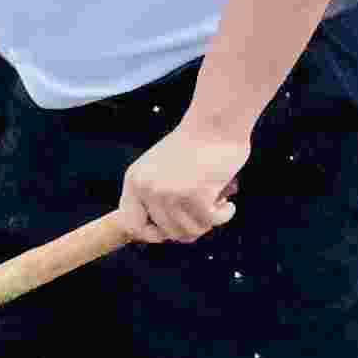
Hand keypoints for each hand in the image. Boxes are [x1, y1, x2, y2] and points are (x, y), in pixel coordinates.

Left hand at [119, 116, 247, 243]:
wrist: (214, 123)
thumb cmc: (194, 145)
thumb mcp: (159, 168)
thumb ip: (156, 195)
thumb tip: (165, 233)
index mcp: (134, 181)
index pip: (131, 223)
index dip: (151, 233)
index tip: (171, 229)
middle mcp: (147, 189)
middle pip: (167, 233)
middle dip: (190, 227)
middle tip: (204, 212)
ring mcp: (169, 193)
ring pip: (190, 231)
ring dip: (208, 221)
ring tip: (216, 201)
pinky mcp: (194, 195)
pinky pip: (211, 222)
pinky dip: (224, 215)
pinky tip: (227, 202)